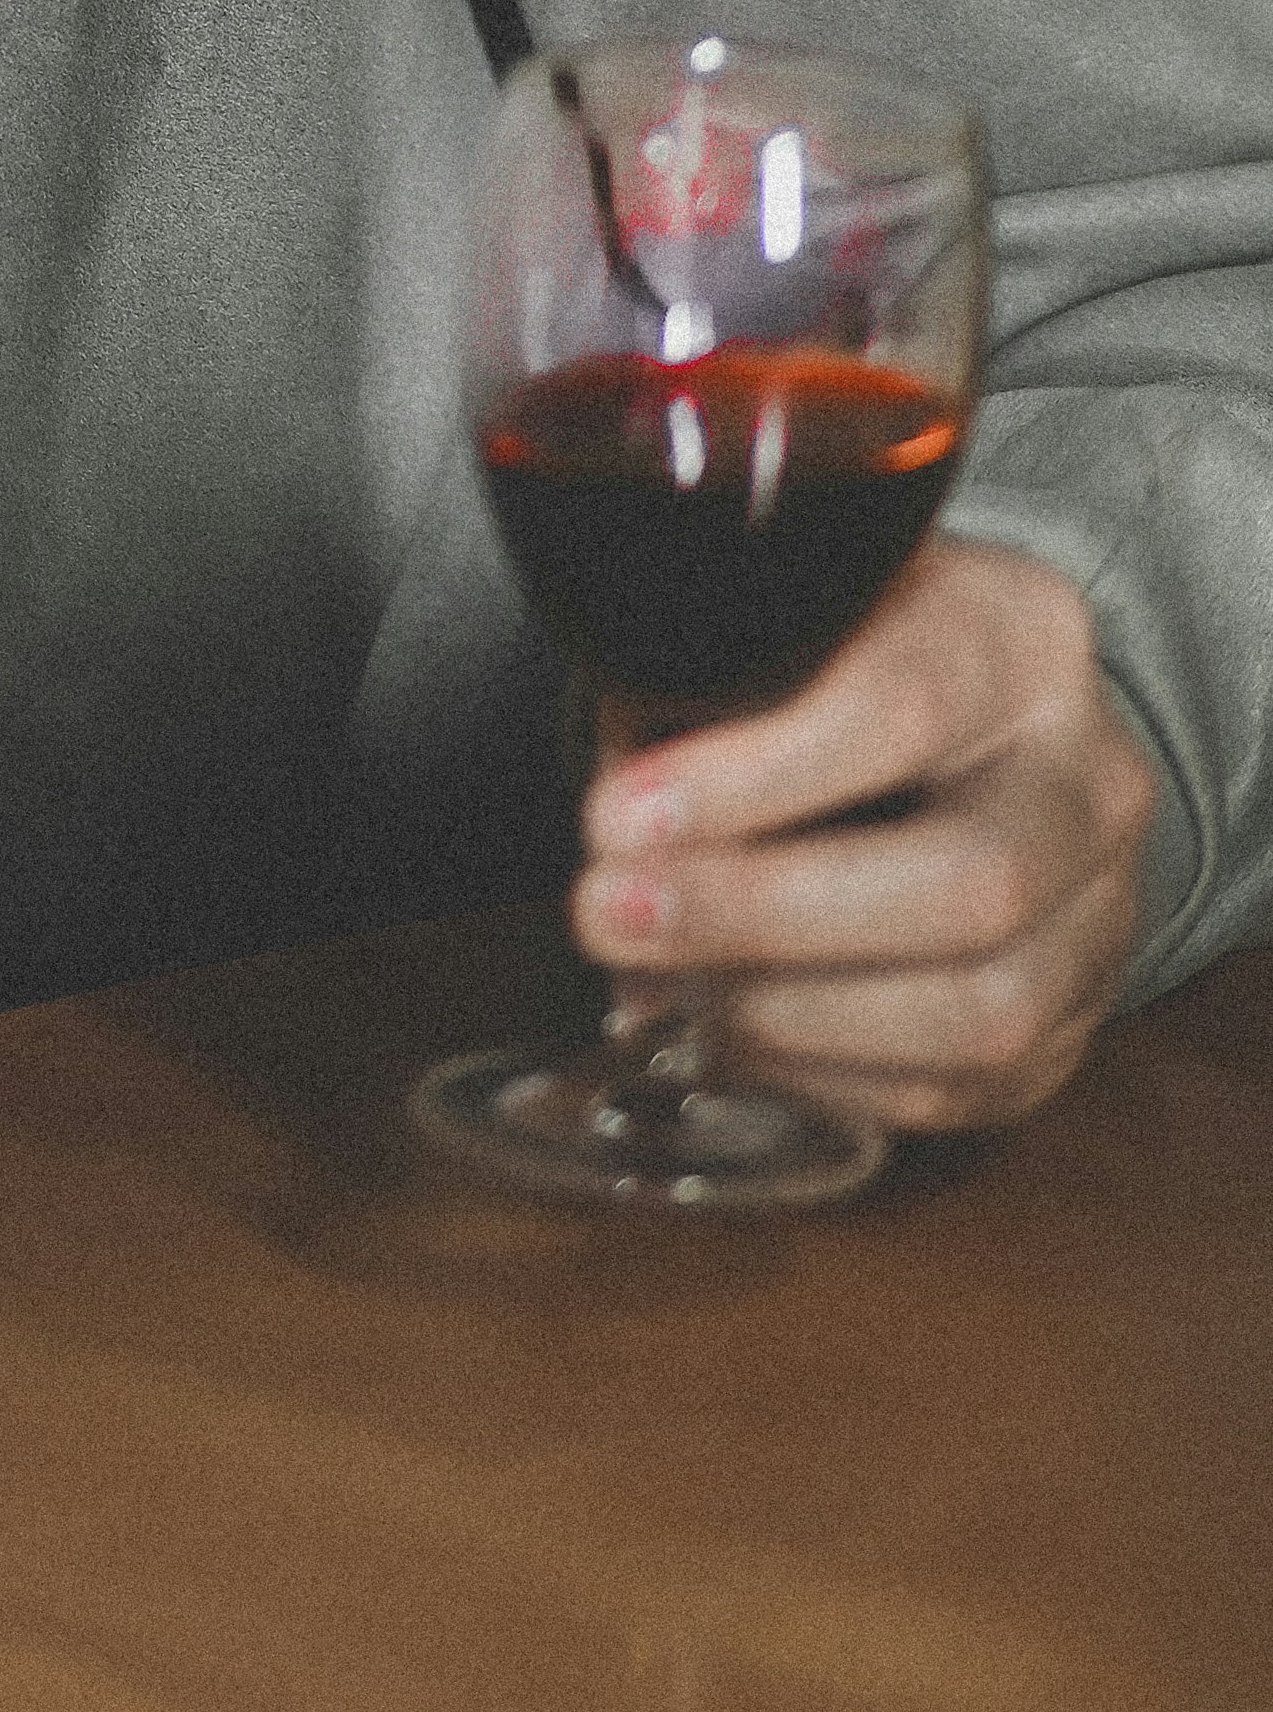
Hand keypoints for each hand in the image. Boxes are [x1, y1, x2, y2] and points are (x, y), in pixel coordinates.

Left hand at [574, 532, 1155, 1128]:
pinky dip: (817, 1074)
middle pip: (967, 882)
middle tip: (611, 913)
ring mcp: (1100, 914)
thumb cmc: (834, 666)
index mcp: (1020, 636)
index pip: (903, 705)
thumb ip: (702, 691)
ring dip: (786, 1015)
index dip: (753, 777)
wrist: (965, 730)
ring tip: (660, 986)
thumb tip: (619, 831)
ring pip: (980, 1011)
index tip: (618, 817)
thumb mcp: (778, 623)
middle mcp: (1090, 779)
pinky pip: (954, 1088)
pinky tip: (722, 1035)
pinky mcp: (1070, 1026)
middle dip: (763, 915)